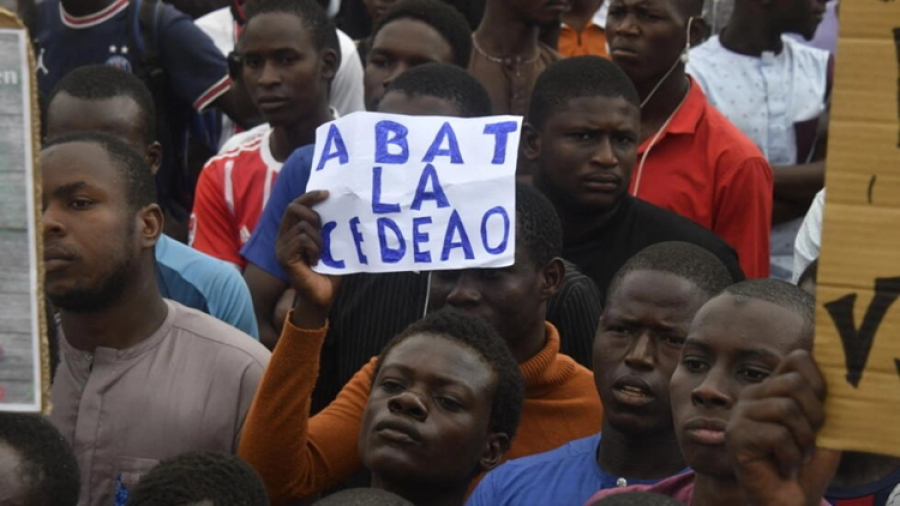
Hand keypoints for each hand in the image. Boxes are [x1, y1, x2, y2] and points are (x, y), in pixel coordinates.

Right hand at [275, 191, 340, 327]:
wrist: (323, 296)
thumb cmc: (328, 270)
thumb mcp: (328, 243)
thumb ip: (326, 227)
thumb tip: (336, 204)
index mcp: (291, 232)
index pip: (295, 205)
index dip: (309, 196)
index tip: (327, 193)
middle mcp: (282, 237)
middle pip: (292, 208)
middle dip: (313, 215)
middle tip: (324, 231)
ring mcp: (281, 247)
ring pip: (303, 226)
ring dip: (318, 239)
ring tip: (321, 254)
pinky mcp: (283, 257)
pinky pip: (302, 240)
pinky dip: (315, 248)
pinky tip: (316, 261)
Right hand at [726, 350, 840, 505]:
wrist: (788, 499)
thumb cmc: (805, 464)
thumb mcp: (821, 427)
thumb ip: (820, 398)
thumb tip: (831, 372)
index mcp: (772, 388)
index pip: (797, 358)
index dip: (818, 381)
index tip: (822, 412)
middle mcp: (752, 395)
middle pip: (794, 384)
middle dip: (815, 416)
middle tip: (809, 441)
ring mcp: (740, 415)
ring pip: (786, 409)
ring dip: (803, 440)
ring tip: (797, 455)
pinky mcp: (735, 437)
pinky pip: (777, 435)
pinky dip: (791, 456)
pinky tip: (783, 466)